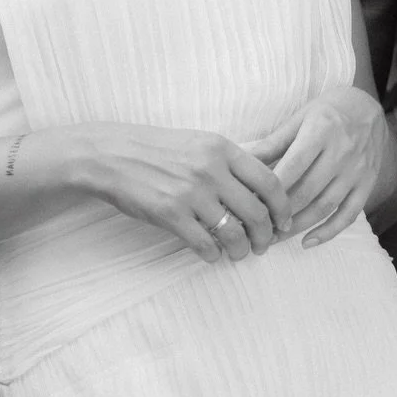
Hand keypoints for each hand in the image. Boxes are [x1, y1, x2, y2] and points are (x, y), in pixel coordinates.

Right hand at [83, 124, 291, 262]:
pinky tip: (212, 255)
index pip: (270, 181)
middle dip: (266, 236)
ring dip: (242, 250)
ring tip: (239, 254)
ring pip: (234, 233)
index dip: (283, 207)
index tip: (284, 222)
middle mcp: (211, 169)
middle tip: (264, 245)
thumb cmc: (158, 149)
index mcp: (222, 148)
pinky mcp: (170, 214)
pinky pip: (204, 244)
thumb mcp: (200, 141)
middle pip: (257, 212)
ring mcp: (191, 193)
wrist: (112, 155)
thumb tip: (266, 178)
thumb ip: (232, 159)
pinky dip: (214, 255)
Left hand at [251, 87, 390, 247]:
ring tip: (274, 238)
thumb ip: (273, 142)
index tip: (250, 204)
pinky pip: (349, 214)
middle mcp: (342, 152)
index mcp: (321, 130)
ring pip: (325, 206)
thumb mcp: (300, 118)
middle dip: (280, 213)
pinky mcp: (368, 184)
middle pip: (307, 191)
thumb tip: (241, 158)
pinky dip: (329, 232)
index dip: (271, 189)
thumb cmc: (328, 112)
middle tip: (256, 227)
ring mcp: (357, 171)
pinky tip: (307, 242)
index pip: (293, 166)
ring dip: (298, 227)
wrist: (370, 108)